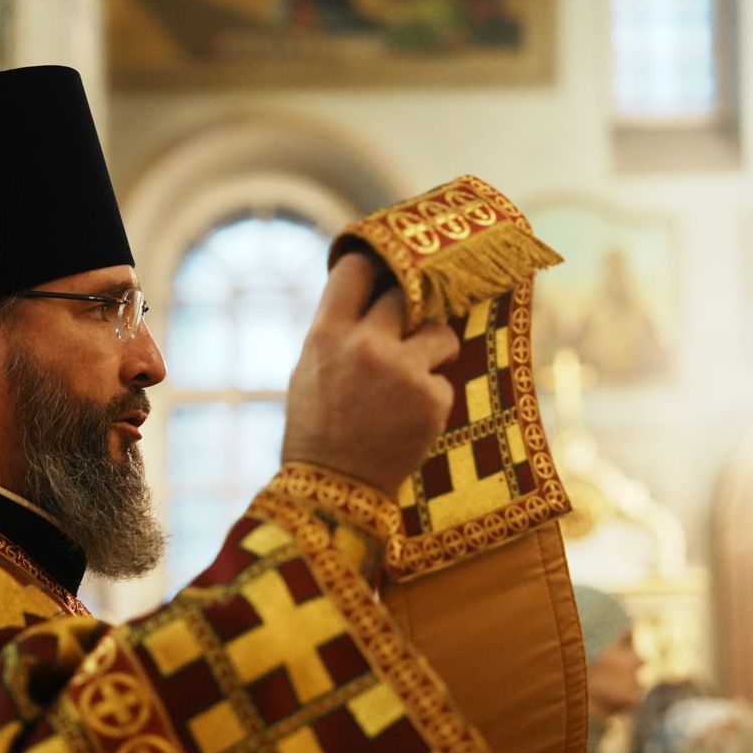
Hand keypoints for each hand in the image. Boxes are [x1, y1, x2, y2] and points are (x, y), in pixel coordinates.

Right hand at [282, 253, 459, 496]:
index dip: (374, 264)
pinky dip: (431, 397)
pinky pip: (442, 380)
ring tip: (410, 379)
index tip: (386, 268)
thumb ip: (340, 329)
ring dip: (433, 350)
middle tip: (409, 322)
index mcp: (327, 335)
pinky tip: (408, 418)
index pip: (356, 270)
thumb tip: (374, 292)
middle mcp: (365, 346)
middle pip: (405, 294)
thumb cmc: (318, 427)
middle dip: (410, 308)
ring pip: (440, 333)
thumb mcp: (310, 369)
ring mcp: (403, 372)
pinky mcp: (432, 400)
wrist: (335, 488)